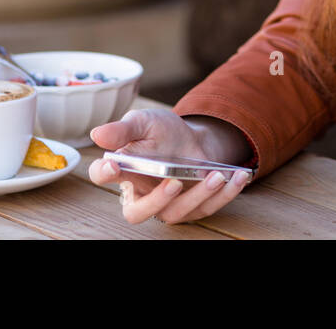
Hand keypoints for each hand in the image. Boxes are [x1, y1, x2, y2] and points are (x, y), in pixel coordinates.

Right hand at [88, 109, 251, 224]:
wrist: (193, 139)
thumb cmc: (162, 132)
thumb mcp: (144, 122)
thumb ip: (123, 129)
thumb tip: (97, 134)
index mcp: (123, 171)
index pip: (102, 176)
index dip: (103, 175)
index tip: (112, 166)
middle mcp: (141, 193)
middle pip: (138, 212)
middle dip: (156, 200)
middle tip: (172, 182)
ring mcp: (167, 205)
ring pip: (176, 213)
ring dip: (198, 196)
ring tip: (215, 175)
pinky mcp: (192, 208)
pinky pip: (208, 208)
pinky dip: (225, 194)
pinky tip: (238, 177)